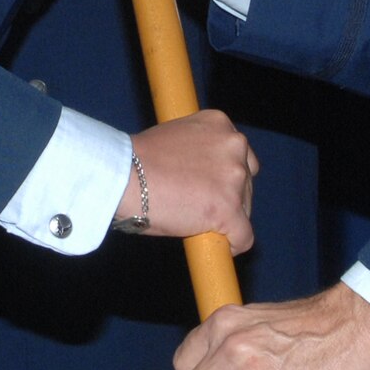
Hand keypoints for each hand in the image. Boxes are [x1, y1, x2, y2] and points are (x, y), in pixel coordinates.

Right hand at [128, 109, 257, 252]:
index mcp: (220, 124)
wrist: (123, 176)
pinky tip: (216, 245)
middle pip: (247, 182)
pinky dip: (233, 244)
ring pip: (245, 209)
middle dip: (228, 197)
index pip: (240, 155)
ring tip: (197, 222)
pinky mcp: (229, 209)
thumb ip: (199, 151)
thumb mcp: (177, 138)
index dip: (225, 176)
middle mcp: (234, 146)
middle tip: (199, 207)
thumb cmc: (137, 161)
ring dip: (227, 219)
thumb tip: (207, 176)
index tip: (211, 188)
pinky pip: (244, 237)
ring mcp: (234, 178)